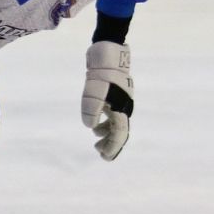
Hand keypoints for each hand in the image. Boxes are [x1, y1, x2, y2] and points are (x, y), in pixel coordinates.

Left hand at [82, 41, 132, 160]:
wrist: (108, 56)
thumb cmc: (102, 74)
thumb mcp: (93, 93)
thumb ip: (92, 110)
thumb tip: (90, 127)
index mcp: (121, 110)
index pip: (119, 135)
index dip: (113, 148)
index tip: (105, 158)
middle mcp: (123, 108)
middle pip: (119, 132)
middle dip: (111, 145)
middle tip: (100, 154)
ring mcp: (120, 103)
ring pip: (115, 124)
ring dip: (106, 135)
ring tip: (95, 142)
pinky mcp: (114, 97)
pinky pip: (111, 116)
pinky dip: (104, 123)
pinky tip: (95, 126)